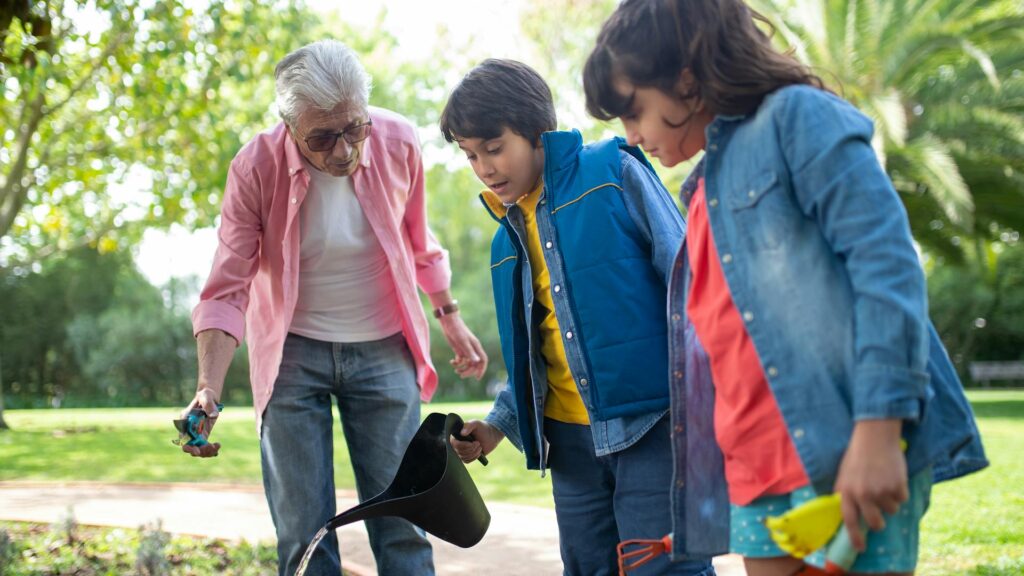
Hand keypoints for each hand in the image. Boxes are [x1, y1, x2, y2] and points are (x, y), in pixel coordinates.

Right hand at [179, 387, 221, 457]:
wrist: (209, 397)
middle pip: (189, 446)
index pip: (183, 437)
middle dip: (198, 451)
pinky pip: (204, 446)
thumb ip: (209, 405)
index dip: (188, 445)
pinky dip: (210, 449)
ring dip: (206, 451)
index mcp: (185, 421)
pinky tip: (218, 446)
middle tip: (211, 449)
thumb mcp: (206, 397)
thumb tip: (214, 415)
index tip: (197, 450)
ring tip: (217, 446)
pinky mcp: (203, 434)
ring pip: (197, 448)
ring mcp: (195, 433)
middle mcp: (188, 429)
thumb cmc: (205, 396)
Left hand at [438, 313, 487, 379]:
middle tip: (461, 375)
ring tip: (455, 370)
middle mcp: (472, 349)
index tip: (477, 378)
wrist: (449, 323)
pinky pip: (460, 360)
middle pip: (474, 364)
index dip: (481, 370)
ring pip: (467, 363)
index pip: (483, 361)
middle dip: (469, 371)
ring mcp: (466, 350)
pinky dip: (456, 363)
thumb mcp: (463, 342)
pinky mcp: (459, 349)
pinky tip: (451, 362)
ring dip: (462, 368)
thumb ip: (469, 352)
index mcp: (476, 347)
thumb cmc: (457, 330)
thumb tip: (477, 361)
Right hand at [450, 420, 503, 463]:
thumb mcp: (476, 424)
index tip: (475, 442)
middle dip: (471, 449)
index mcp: (456, 435)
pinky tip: (479, 452)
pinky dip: (474, 457)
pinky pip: (466, 461)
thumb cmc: (482, 428)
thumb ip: (468, 426)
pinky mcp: (465, 457)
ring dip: (474, 453)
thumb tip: (462, 433)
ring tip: (480, 446)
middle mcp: (456, 443)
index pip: (454, 443)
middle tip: (478, 443)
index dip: (464, 445)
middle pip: (459, 451)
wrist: (490, 436)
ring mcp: (460, 451)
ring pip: (463, 457)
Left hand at [833, 419, 907, 550]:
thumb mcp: (844, 474)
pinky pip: (902, 499)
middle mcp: (862, 494)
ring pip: (891, 510)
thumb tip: (848, 514)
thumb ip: (845, 493)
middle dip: (879, 522)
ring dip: (890, 501)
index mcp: (846, 491)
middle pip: (875, 523)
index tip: (860, 548)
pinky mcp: (897, 486)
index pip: (849, 520)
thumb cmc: (857, 455)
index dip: (854, 537)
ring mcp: (880, 491)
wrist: (874, 437)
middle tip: (880, 515)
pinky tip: (893, 476)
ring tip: (884, 482)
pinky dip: (900, 491)